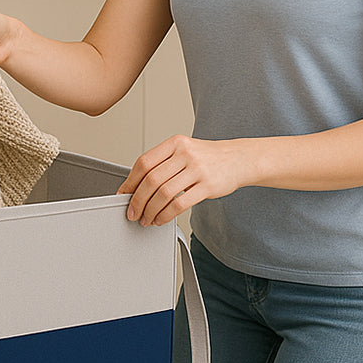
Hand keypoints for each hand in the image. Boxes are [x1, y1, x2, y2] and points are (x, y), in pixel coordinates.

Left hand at [117, 135, 248, 226]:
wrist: (239, 159)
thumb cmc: (207, 158)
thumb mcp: (184, 151)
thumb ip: (162, 164)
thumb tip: (136, 187)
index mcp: (175, 143)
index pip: (144, 162)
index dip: (130, 181)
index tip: (123, 194)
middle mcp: (185, 154)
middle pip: (151, 180)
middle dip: (137, 200)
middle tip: (132, 212)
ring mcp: (197, 169)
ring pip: (163, 194)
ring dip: (150, 211)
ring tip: (145, 218)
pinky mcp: (207, 186)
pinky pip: (179, 204)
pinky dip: (165, 215)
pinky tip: (160, 219)